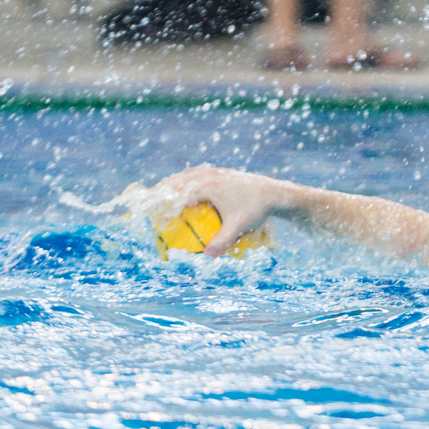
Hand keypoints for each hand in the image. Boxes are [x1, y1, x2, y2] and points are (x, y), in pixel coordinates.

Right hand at [152, 164, 294, 256]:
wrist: (277, 193)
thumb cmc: (257, 209)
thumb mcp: (238, 227)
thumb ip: (221, 242)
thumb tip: (206, 256)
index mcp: (208, 185)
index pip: (177, 192)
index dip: (162, 202)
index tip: (153, 214)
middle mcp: (210, 175)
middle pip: (178, 181)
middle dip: (164, 191)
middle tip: (151, 205)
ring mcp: (217, 172)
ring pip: (189, 176)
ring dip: (176, 185)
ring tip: (165, 199)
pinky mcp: (224, 173)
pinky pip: (200, 176)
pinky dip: (190, 182)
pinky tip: (189, 195)